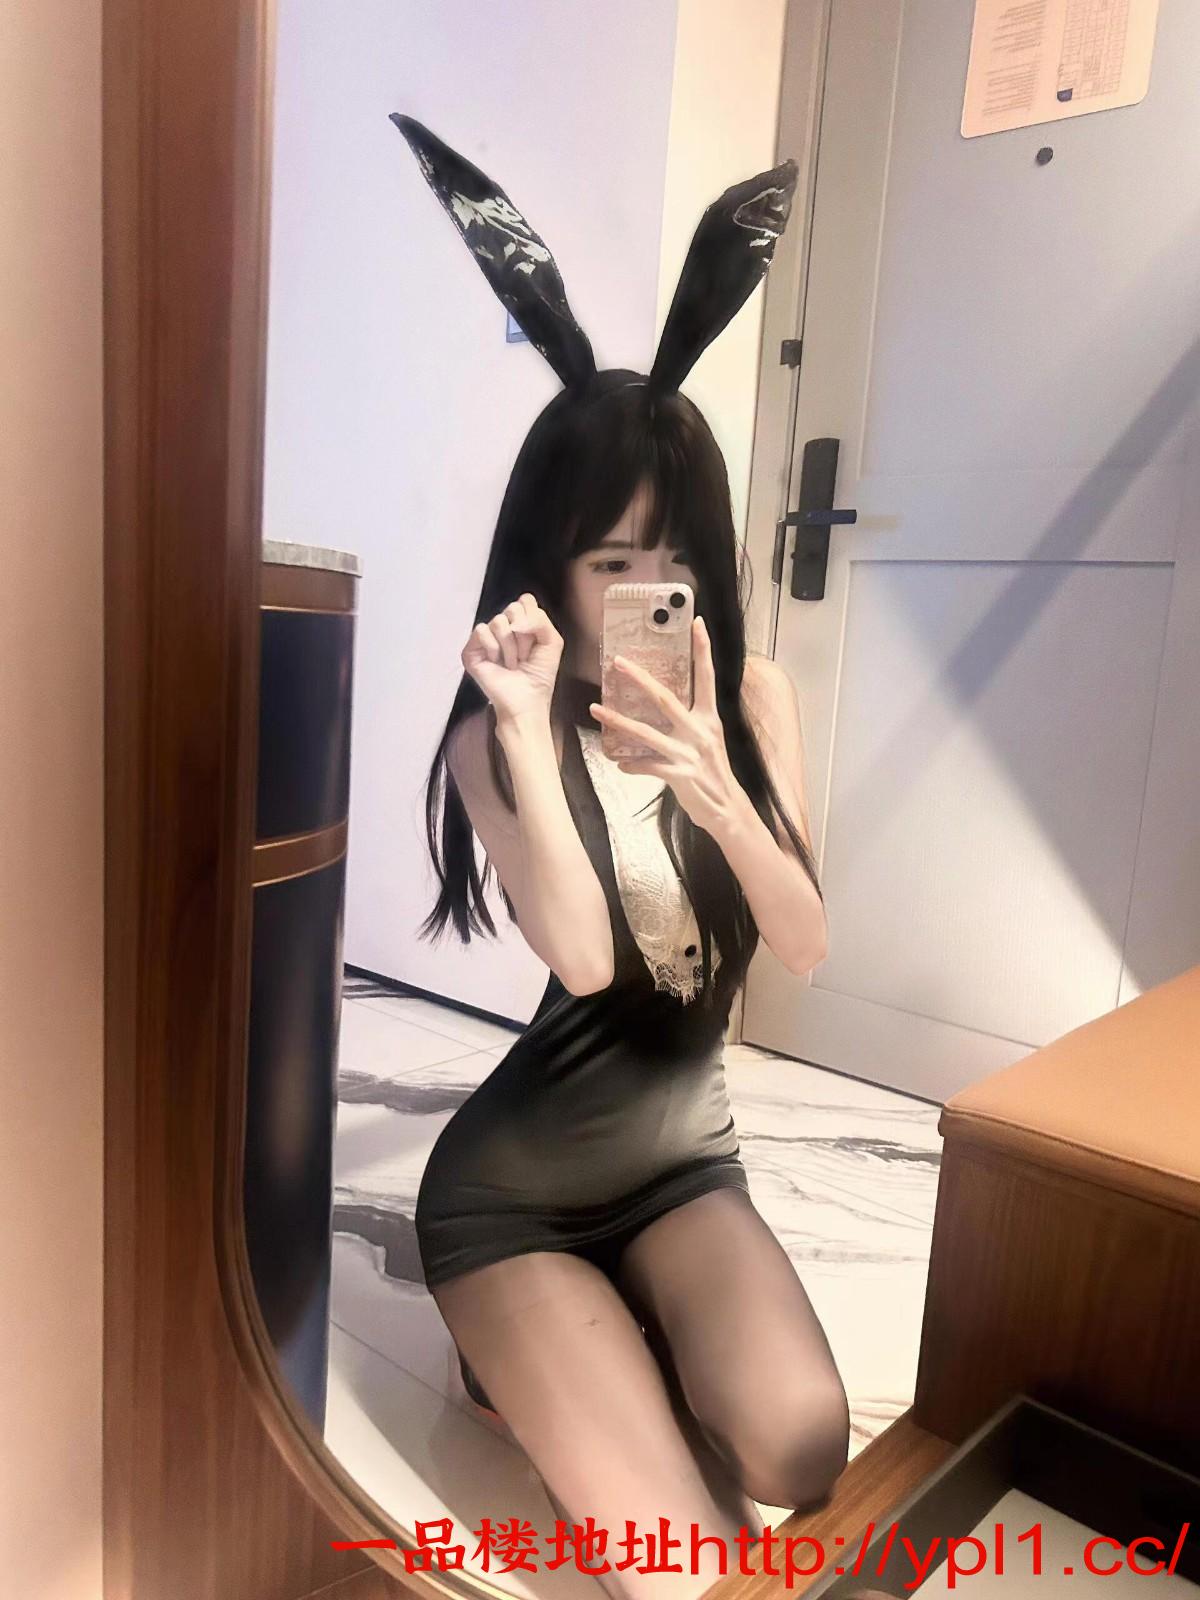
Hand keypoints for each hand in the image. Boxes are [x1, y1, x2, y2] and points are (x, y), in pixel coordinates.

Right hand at [461, 593, 563, 724]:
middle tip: (524, 656)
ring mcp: (486, 638)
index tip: (536, 643)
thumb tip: (514, 621)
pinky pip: (481, 630)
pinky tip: (496, 663)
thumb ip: (540, 620)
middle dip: (524, 635)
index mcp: (522, 622)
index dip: (533, 620)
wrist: (526, 702)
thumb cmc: (539, 676)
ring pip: (498, 621)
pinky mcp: (471, 649)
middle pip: (513, 607)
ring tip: (512, 664)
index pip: (525, 600)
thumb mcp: (552, 642)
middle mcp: (503, 627)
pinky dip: (493, 648)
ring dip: (510, 647)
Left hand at [588, 615, 750, 836]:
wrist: (728, 810)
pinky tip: (619, 764)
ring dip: (618, 720)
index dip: (702, 650)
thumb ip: (688, 723)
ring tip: (596, 708)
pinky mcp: (679, 776)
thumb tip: (662, 708)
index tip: (697, 623)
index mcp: (710, 719)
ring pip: (646, 732)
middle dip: (640, 678)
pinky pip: (647, 766)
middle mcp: (700, 732)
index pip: (707, 678)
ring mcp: (688, 754)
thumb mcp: (708, 741)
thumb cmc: (714, 773)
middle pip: (665, 698)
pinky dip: (631, 765)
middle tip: (617, 661)